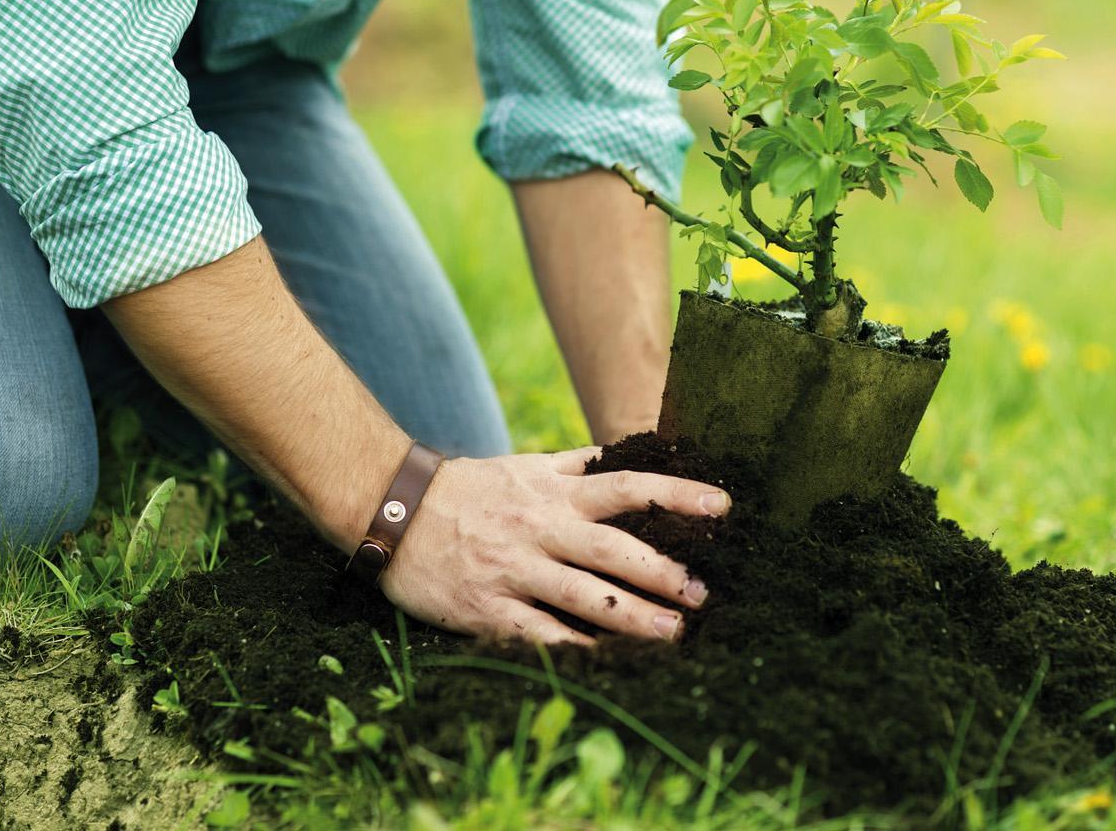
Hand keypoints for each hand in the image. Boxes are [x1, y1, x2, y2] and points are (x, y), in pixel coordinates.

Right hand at [380, 447, 730, 644]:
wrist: (393, 510)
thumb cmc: (469, 490)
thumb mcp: (525, 466)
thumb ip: (577, 465)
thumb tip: (628, 452)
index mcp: (554, 491)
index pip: (629, 486)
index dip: (677, 495)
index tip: (722, 507)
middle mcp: (540, 526)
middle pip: (614, 547)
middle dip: (664, 571)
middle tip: (705, 593)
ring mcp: (514, 568)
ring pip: (583, 595)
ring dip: (634, 617)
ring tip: (675, 634)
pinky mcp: (488, 608)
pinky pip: (540, 632)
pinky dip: (576, 647)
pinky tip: (609, 662)